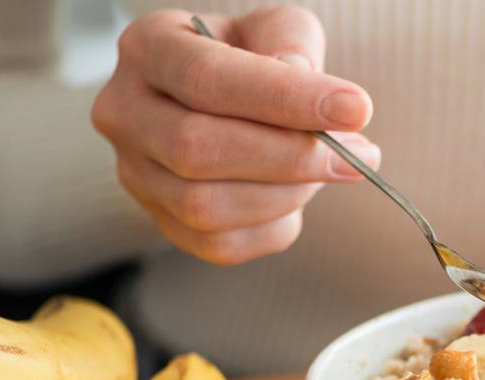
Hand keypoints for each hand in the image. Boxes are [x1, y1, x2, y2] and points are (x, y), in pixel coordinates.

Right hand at [92, 7, 379, 264]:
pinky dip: (274, 226)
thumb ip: (291, 43)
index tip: (356, 110)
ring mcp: (136, 175)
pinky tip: (298, 196)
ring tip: (333, 168)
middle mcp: (125, 112)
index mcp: (147, 49)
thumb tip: (305, 85)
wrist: (225, 104)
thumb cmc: (254, 61)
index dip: (285, 98)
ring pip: (206, 206)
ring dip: (288, 194)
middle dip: (291, 157)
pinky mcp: (163, 223)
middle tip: (360, 154)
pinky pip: (221, 245)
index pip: (207, 78)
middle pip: (198, 150)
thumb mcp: (276, 30)